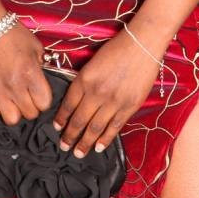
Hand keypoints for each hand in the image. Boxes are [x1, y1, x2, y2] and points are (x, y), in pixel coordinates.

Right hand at [0, 21, 52, 125]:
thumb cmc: (13, 34)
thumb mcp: (36, 46)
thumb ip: (42, 65)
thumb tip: (44, 79)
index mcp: (31, 73)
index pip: (44, 103)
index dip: (44, 100)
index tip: (40, 93)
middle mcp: (15, 86)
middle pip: (30, 114)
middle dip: (32, 106)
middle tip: (28, 96)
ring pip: (12, 119)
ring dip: (15, 111)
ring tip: (15, 101)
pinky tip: (1, 99)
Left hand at [52, 27, 163, 158]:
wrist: (141, 45)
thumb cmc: (116, 49)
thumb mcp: (92, 62)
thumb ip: (84, 82)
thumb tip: (76, 102)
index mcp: (84, 79)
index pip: (68, 104)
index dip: (61, 119)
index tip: (57, 128)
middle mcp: (96, 93)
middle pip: (79, 120)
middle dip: (70, 135)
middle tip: (64, 146)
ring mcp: (113, 102)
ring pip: (95, 127)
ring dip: (85, 142)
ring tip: (78, 152)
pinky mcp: (129, 107)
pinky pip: (114, 127)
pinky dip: (105, 139)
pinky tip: (99, 147)